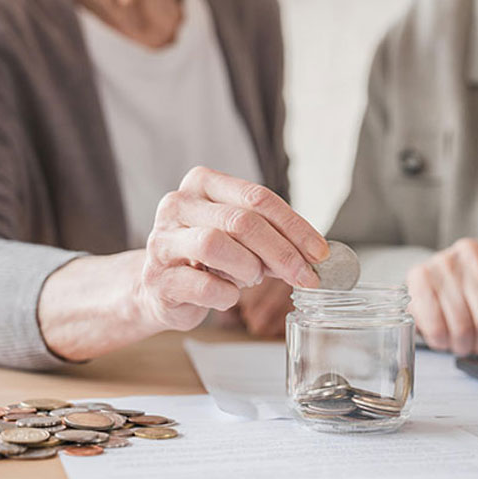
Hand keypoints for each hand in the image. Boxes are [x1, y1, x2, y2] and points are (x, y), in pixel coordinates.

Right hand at [136, 167, 328, 332]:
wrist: (161, 288)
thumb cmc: (209, 259)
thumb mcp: (241, 238)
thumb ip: (272, 238)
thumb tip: (315, 255)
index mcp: (203, 183)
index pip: (258, 197)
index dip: (295, 226)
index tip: (320, 253)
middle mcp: (178, 204)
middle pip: (242, 221)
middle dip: (282, 252)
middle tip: (306, 277)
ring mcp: (163, 241)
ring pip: (216, 245)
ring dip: (248, 268)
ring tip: (251, 278)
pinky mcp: (157, 278)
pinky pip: (203, 285)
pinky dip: (226, 295)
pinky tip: (227, 295)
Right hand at [406, 238, 477, 355]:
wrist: (439, 274)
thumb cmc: (477, 288)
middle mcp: (474, 253)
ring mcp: (445, 263)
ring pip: (462, 326)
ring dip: (464, 345)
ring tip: (463, 340)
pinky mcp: (420, 276)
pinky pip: (436, 326)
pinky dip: (442, 341)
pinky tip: (445, 334)